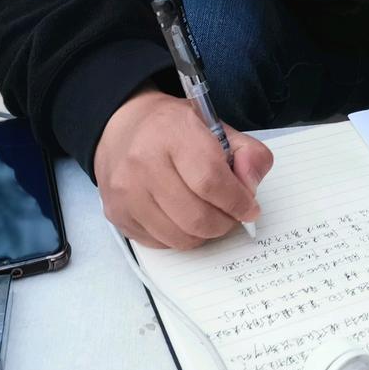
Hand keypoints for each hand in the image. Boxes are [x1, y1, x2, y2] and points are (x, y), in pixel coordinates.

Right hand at [94, 85, 272, 248]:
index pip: (211, 181)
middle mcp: (144, 163)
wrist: (124, 126)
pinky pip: (159, 243)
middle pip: (196, 216)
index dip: (237, 201)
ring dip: (205, 234)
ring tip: (211, 217)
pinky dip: (181, 237)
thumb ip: (247, 152)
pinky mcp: (117, 214)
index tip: (250, 209)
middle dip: (225, 223)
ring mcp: (126, 192)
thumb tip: (251, 188)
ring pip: (179, 237)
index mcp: (173, 132)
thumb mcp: (217, 126)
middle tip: (233, 216)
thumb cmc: (174, 128)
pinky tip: (185, 218)